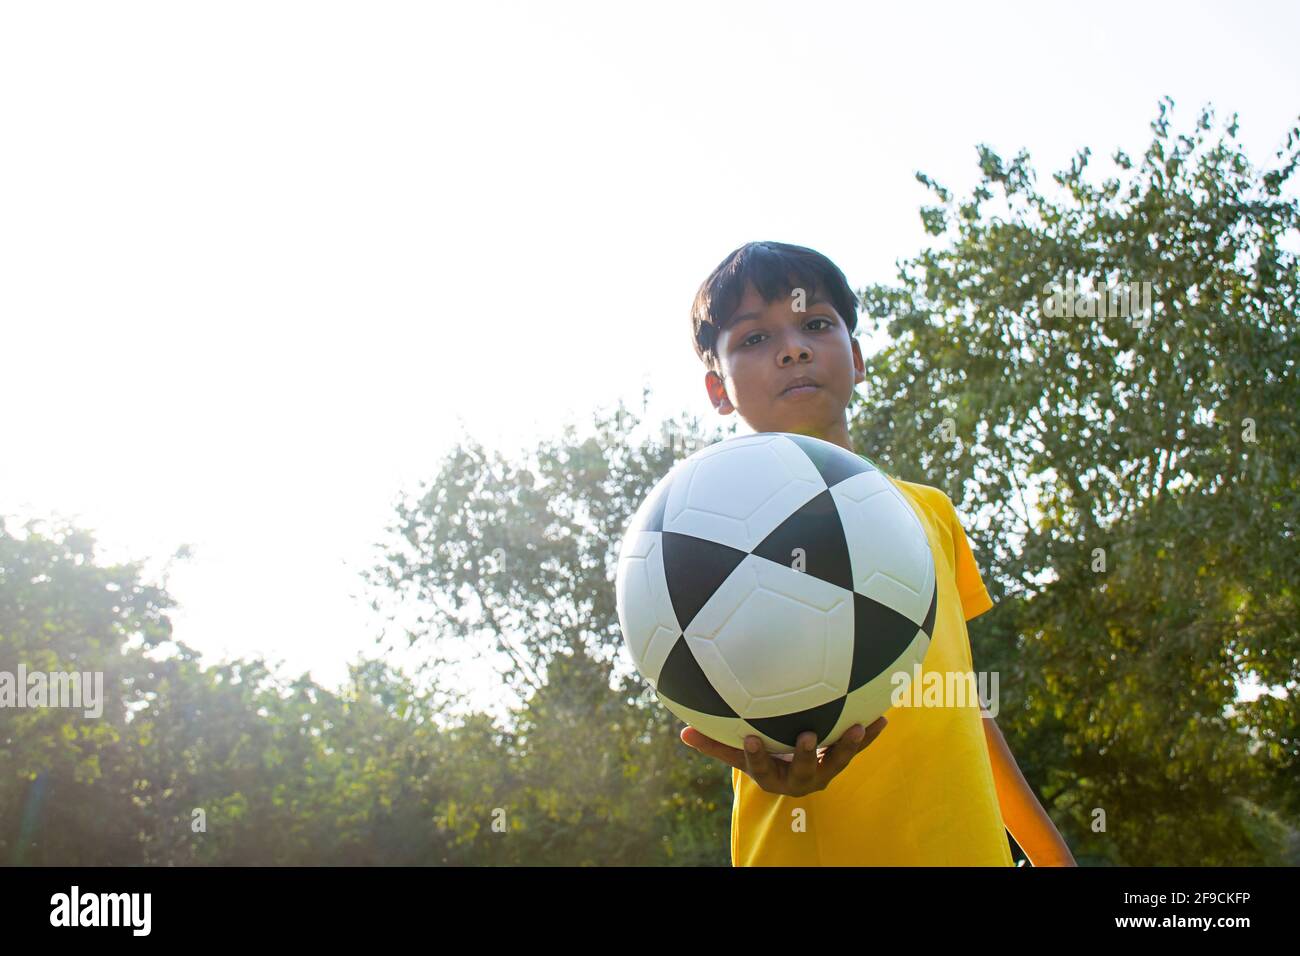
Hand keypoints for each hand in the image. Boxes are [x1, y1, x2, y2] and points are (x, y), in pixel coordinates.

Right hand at [680, 718, 887, 796]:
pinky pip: (856, 749)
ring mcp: (823, 772)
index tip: (750, 737)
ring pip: (836, 763)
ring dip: (848, 745)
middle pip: (804, 771)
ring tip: (857, 727)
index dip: (756, 755)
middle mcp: (799, 780)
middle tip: (807, 736)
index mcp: (771, 777)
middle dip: (806, 755)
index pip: (761, 768)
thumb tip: (682, 731)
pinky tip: (883, 717)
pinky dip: (869, 735)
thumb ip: (714, 744)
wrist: (792, 775)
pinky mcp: (840, 761)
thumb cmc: (762, 756)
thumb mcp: (738, 754)